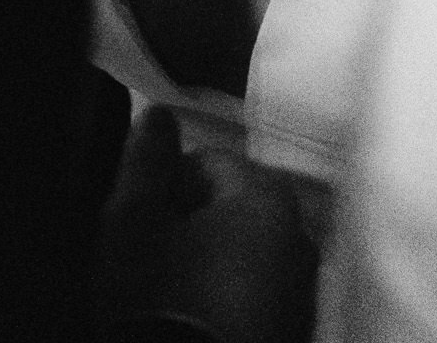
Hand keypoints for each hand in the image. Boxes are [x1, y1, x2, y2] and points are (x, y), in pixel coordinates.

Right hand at [93, 105, 316, 342]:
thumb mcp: (133, 223)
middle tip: (149, 259)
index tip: (138, 221)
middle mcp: (300, 242)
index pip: (209, 163)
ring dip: (210, 266)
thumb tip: (157, 115)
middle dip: (191, 225)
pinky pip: (257, 302)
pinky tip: (193, 323)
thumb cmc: (159, 306)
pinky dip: (228, 305)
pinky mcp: (295, 339)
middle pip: (232, 210)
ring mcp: (303, 297)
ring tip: (168, 297)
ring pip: (246, 258)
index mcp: (267, 201)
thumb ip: (146, 161)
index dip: (164, 186)